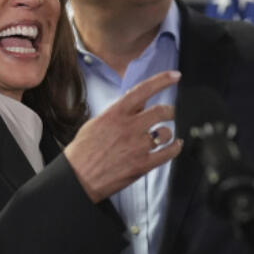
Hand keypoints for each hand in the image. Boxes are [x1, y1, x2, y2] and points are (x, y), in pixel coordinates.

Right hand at [64, 70, 182, 201]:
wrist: (78, 177)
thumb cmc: (84, 151)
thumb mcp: (97, 122)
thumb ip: (119, 112)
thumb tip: (138, 104)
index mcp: (116, 114)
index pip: (143, 90)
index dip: (162, 80)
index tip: (175, 76)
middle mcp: (129, 127)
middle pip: (161, 111)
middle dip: (169, 111)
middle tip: (169, 113)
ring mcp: (137, 146)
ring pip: (166, 133)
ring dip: (168, 133)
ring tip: (162, 136)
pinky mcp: (142, 164)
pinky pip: (168, 154)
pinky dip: (175, 148)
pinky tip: (175, 146)